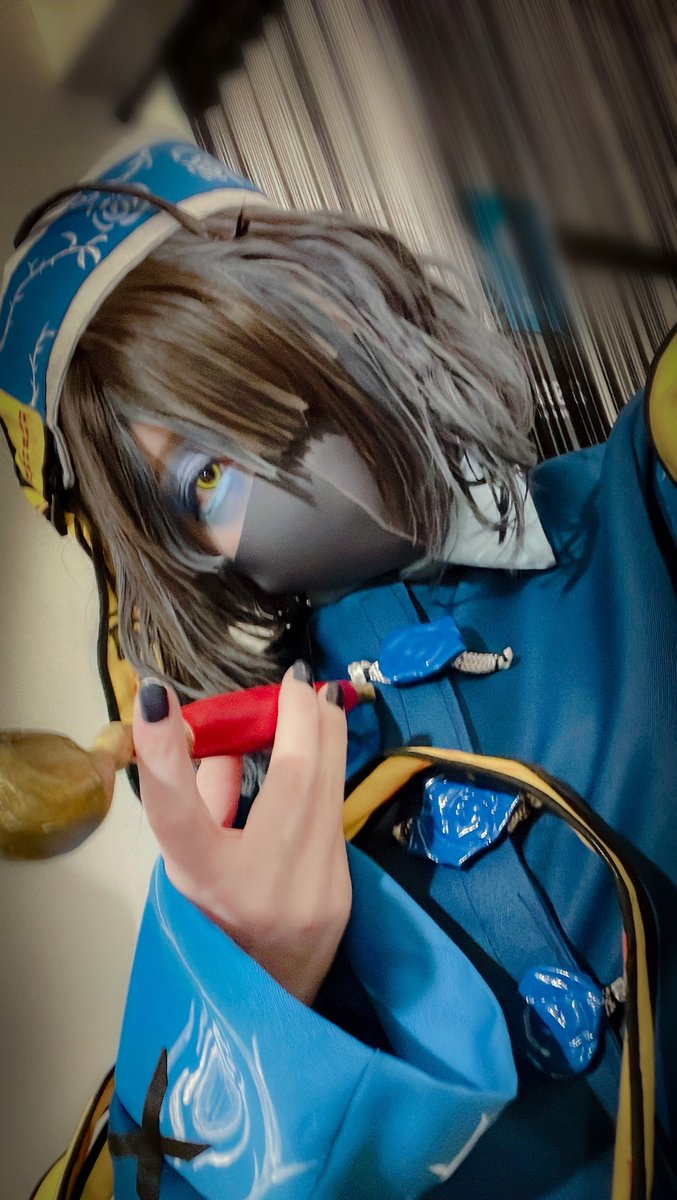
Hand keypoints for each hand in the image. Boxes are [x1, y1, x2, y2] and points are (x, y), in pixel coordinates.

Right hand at [133, 664, 350, 1004]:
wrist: (270, 1005)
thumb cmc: (215, 927)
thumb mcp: (186, 866)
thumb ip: (203, 797)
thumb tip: (232, 737)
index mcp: (206, 883)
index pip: (176, 810)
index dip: (163, 749)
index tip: (154, 695)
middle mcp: (266, 886)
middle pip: (294, 772)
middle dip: (297, 711)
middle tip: (289, 683)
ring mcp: (318, 887)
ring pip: (332, 777)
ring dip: (321, 730)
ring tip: (305, 704)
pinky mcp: (345, 885)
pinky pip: (336, 803)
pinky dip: (326, 768)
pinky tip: (317, 752)